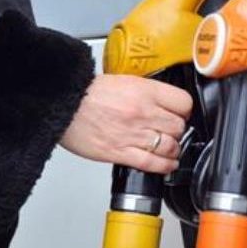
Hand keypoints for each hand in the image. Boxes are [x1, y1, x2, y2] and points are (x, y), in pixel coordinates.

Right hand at [60, 74, 192, 173]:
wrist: (61, 103)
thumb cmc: (88, 92)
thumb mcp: (125, 81)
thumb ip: (147, 92)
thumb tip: (163, 102)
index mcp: (145, 91)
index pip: (184, 103)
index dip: (185, 110)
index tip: (181, 113)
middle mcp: (142, 113)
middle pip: (179, 127)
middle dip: (178, 130)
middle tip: (172, 131)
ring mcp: (132, 134)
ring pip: (170, 146)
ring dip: (173, 149)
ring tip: (170, 148)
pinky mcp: (120, 153)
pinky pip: (152, 163)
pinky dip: (165, 166)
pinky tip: (168, 164)